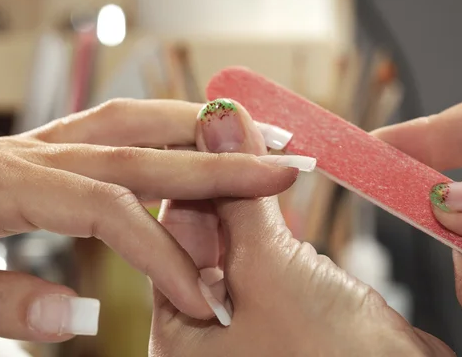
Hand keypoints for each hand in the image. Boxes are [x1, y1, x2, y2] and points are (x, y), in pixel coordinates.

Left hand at [0, 99, 299, 342]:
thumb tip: (74, 313)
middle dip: (219, 161)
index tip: (201, 297)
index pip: (112, 209)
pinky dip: (163, 124)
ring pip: (134, 118)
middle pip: (143, 147)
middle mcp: (31, 149)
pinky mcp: (45, 144)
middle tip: (282, 167)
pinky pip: (116, 122)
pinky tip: (197, 135)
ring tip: (255, 135)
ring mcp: (40, 140)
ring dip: (199, 125)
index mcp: (1, 181)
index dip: (164, 253)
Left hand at [149, 99, 454, 356]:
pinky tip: (282, 192)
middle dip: (223, 182)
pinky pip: (275, 256)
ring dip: (253, 198)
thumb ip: (241, 197)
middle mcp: (211, 331)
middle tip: (238, 128)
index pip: (169, 236)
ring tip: (260, 147)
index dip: (188, 176)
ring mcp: (253, 322)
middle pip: (206, 237)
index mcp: (183, 336)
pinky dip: (280, 223)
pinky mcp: (292, 311)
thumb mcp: (271, 271)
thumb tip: (219, 126)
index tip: (206, 129)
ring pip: (243, 243)